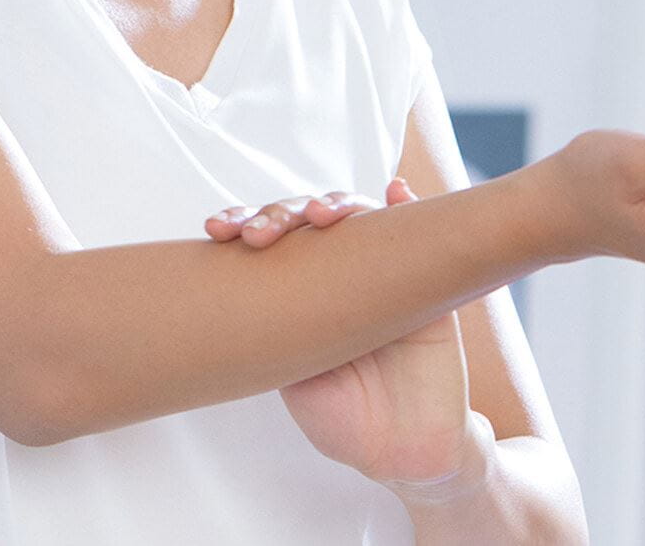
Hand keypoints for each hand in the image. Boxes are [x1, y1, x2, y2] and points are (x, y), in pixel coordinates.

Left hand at [203, 179, 480, 486]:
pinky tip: (397, 192)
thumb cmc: (344, 419)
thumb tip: (237, 285)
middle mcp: (340, 270)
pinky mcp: (427, 285)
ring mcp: (383, 271)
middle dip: (280, 213)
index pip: (272, 242)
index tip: (217, 231)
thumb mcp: (294, 376)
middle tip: (259, 234)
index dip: (243, 224)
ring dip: (337, 204)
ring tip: (324, 215)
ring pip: (358, 216)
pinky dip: (409, 206)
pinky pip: (421, 232)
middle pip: (308, 219)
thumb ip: (277, 330)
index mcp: (301, 290)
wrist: (404, 453)